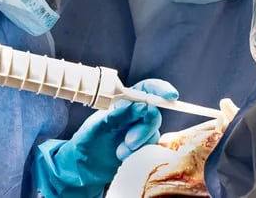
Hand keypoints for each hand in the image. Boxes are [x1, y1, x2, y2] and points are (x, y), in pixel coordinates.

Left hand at [52, 79, 178, 188]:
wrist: (84, 167)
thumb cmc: (87, 140)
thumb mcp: (98, 125)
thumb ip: (119, 115)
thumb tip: (142, 105)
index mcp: (123, 102)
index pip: (146, 89)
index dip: (160, 89)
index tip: (170, 96)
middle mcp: (135, 115)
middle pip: (153, 114)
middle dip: (144, 129)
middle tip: (128, 142)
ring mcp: (140, 132)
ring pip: (153, 133)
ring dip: (138, 145)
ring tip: (119, 153)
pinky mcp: (143, 149)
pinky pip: (151, 149)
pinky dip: (139, 154)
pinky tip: (124, 158)